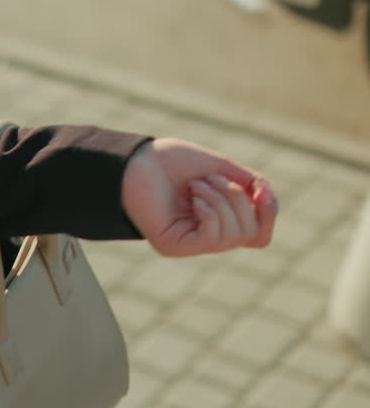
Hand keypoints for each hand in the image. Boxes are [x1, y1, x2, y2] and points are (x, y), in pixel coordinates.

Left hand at [121, 138, 278, 256]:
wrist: (138, 160)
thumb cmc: (174, 163)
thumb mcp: (223, 169)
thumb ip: (250, 186)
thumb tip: (268, 200)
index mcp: (219, 222)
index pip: (259, 237)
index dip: (268, 214)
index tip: (260, 189)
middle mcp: (205, 238)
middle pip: (250, 234)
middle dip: (238, 199)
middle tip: (210, 179)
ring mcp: (189, 245)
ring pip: (234, 236)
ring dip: (222, 200)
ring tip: (197, 184)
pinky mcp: (174, 247)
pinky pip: (212, 237)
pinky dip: (210, 211)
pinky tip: (192, 197)